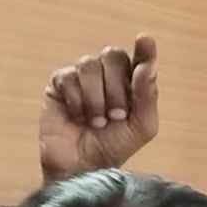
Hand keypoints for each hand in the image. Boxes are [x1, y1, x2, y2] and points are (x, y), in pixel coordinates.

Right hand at [40, 34, 159, 180]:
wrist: (83, 166)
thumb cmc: (114, 147)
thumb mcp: (142, 127)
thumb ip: (147, 96)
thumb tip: (148, 66)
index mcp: (131, 83)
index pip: (139, 58)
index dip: (143, 49)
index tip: (145, 39)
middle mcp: (107, 75)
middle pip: (113, 56)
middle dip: (116, 88)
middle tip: (116, 116)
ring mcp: (81, 77)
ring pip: (89, 65)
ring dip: (96, 98)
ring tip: (97, 122)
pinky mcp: (58, 84)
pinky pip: (68, 77)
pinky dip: (77, 100)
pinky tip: (78, 117)